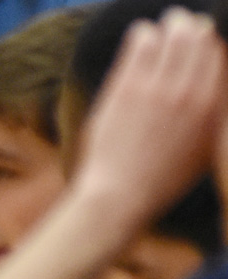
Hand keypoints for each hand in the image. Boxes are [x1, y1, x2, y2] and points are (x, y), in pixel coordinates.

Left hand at [75, 8, 226, 232]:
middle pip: (200, 36)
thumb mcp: (205, 147)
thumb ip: (216, 112)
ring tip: (163, 28)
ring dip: (169, 25)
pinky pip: (141, 43)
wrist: (121, 195)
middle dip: (191, 26)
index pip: (221, 53)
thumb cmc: (162, 177)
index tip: (204, 38)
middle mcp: (191, 93)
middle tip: (182, 24)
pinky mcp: (128, 88)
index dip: (212, 40)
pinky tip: (141, 35)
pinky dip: (143, 33)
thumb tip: (217, 84)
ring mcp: (159, 88)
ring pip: (172, 34)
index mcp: (214, 107)